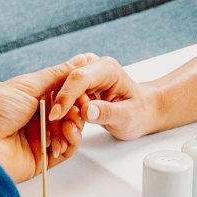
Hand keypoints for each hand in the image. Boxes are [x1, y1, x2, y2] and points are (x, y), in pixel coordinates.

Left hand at [0, 55, 108, 182]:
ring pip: (70, 132)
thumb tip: (78, 61)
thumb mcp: (26, 85)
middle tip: (79, 108)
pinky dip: (71, 142)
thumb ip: (55, 76)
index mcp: (33, 99)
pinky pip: (65, 151)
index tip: (85, 91)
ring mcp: (40, 138)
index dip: (76, 94)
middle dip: (77, 110)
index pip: (64, 95)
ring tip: (70, 122)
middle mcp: (37, 118)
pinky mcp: (42, 158)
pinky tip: (67, 134)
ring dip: (75, 126)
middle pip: (69, 114)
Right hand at [45, 54, 160, 140]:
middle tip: (64, 130)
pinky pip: (61, 97)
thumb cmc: (138, 112)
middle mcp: (92, 65)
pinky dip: (62, 113)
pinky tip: (68, 126)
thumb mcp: (127, 117)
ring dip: (60, 112)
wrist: (141, 111)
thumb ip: (108, 112)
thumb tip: (87, 111)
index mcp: (107, 68)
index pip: (79, 78)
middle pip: (64, 83)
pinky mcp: (77, 84)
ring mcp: (83, 73)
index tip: (55, 116)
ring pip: (59, 90)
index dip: (65, 97)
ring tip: (70, 131)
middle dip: (60, 107)